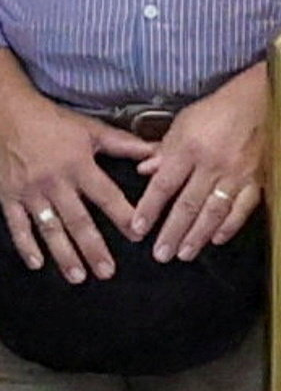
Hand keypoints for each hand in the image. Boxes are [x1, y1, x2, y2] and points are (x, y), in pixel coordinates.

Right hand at [0, 66, 155, 285]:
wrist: (6, 115)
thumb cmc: (51, 122)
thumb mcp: (90, 129)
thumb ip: (123, 144)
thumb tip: (156, 152)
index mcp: (78, 165)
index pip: (106, 195)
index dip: (123, 216)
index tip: (138, 235)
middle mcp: (55, 182)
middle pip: (78, 220)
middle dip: (93, 248)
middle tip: (107, 271)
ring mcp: (30, 192)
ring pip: (49, 229)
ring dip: (64, 254)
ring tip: (78, 276)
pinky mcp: (8, 197)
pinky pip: (18, 226)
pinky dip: (26, 246)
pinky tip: (38, 263)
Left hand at [124, 73, 270, 266]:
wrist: (263, 98)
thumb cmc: (221, 108)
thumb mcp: (184, 122)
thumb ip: (164, 149)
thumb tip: (145, 170)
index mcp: (190, 148)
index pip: (164, 185)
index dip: (149, 209)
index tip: (138, 228)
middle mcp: (213, 164)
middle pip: (188, 205)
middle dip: (172, 233)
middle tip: (160, 254)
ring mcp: (238, 174)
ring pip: (214, 212)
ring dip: (198, 236)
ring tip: (184, 253)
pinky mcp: (259, 179)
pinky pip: (243, 207)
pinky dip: (230, 225)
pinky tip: (218, 238)